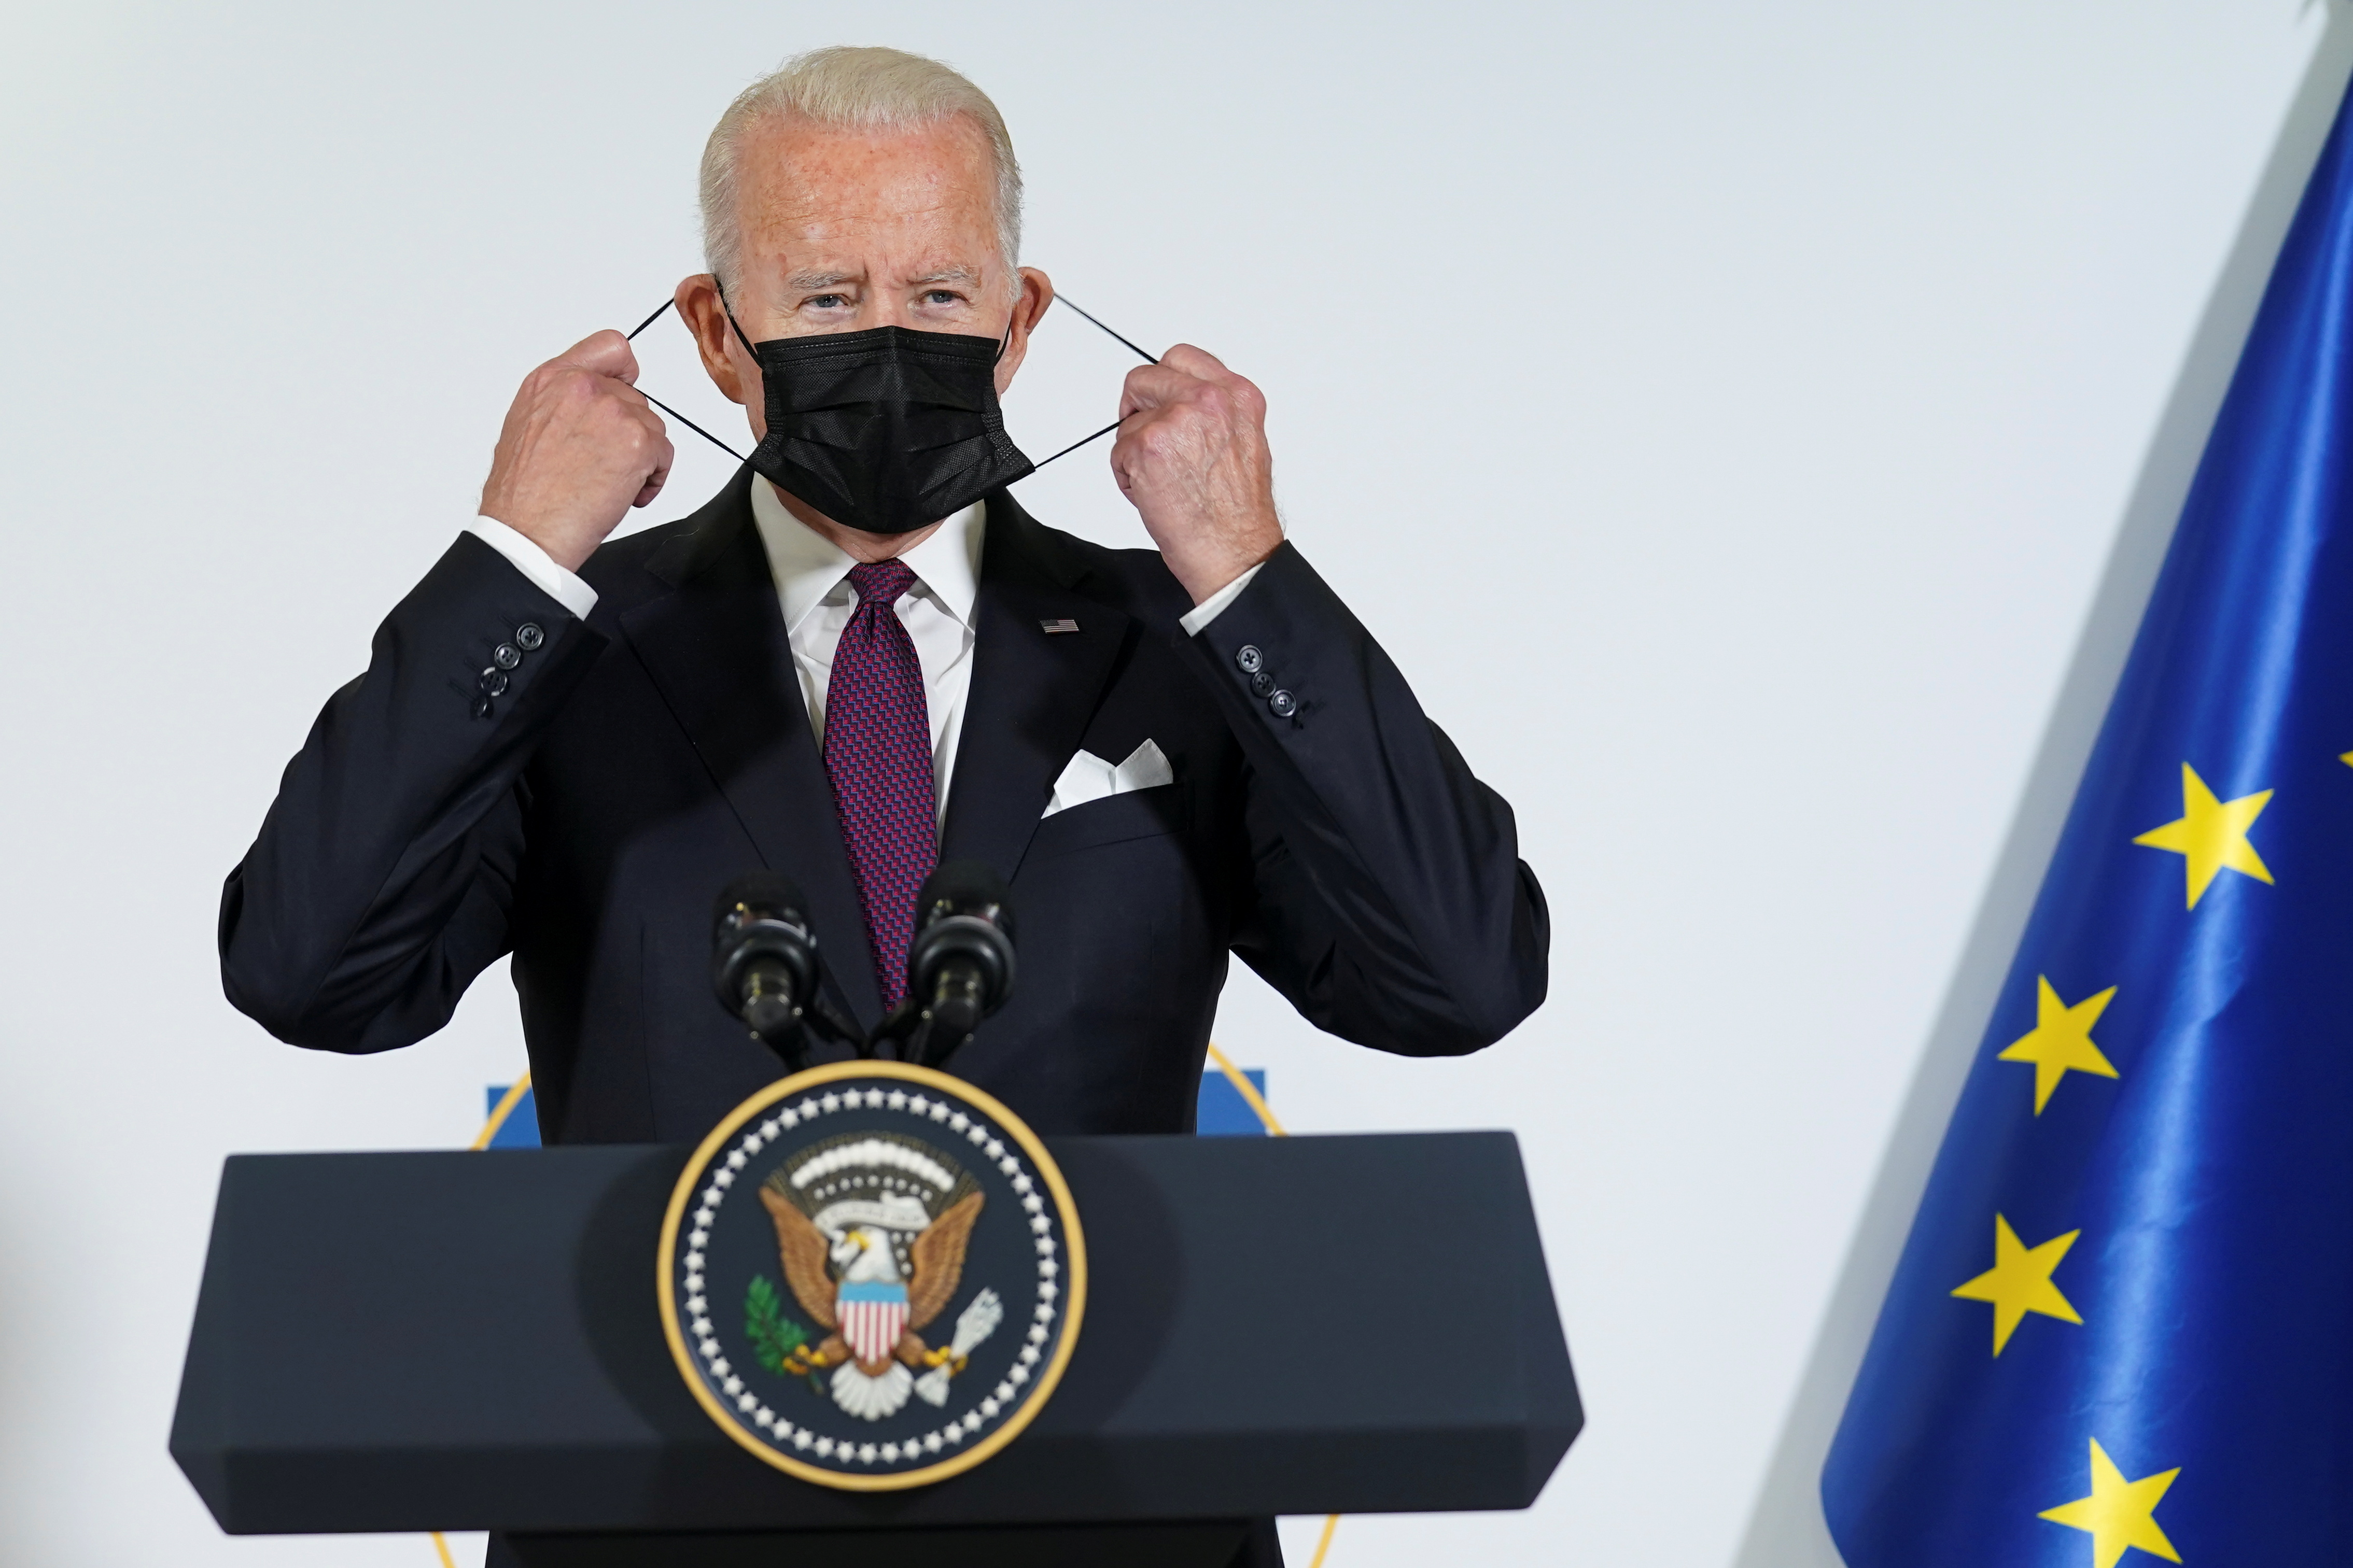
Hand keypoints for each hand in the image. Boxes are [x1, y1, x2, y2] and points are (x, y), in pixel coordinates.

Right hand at [478, 330, 674, 571]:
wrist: (526, 530)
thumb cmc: (523, 493)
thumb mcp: (527, 426)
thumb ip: (563, 402)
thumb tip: (587, 406)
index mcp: (551, 379)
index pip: (611, 346)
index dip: (625, 372)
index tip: (624, 391)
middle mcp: (581, 387)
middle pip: (635, 398)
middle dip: (628, 431)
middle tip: (603, 463)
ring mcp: (611, 411)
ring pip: (652, 426)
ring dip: (641, 457)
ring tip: (608, 482)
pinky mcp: (637, 440)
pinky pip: (664, 455)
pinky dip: (653, 478)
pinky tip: (623, 494)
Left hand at [1110, 345, 1283, 603]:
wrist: (1234, 551)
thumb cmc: (1238, 512)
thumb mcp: (1245, 442)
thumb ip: (1216, 413)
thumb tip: (1183, 404)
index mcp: (1237, 395)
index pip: (1182, 358)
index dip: (1163, 381)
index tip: (1159, 398)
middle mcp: (1208, 400)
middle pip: (1146, 377)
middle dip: (1139, 408)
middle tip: (1147, 439)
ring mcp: (1176, 419)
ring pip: (1130, 419)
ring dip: (1136, 449)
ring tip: (1164, 479)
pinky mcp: (1146, 445)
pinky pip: (1118, 452)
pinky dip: (1127, 476)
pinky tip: (1155, 493)